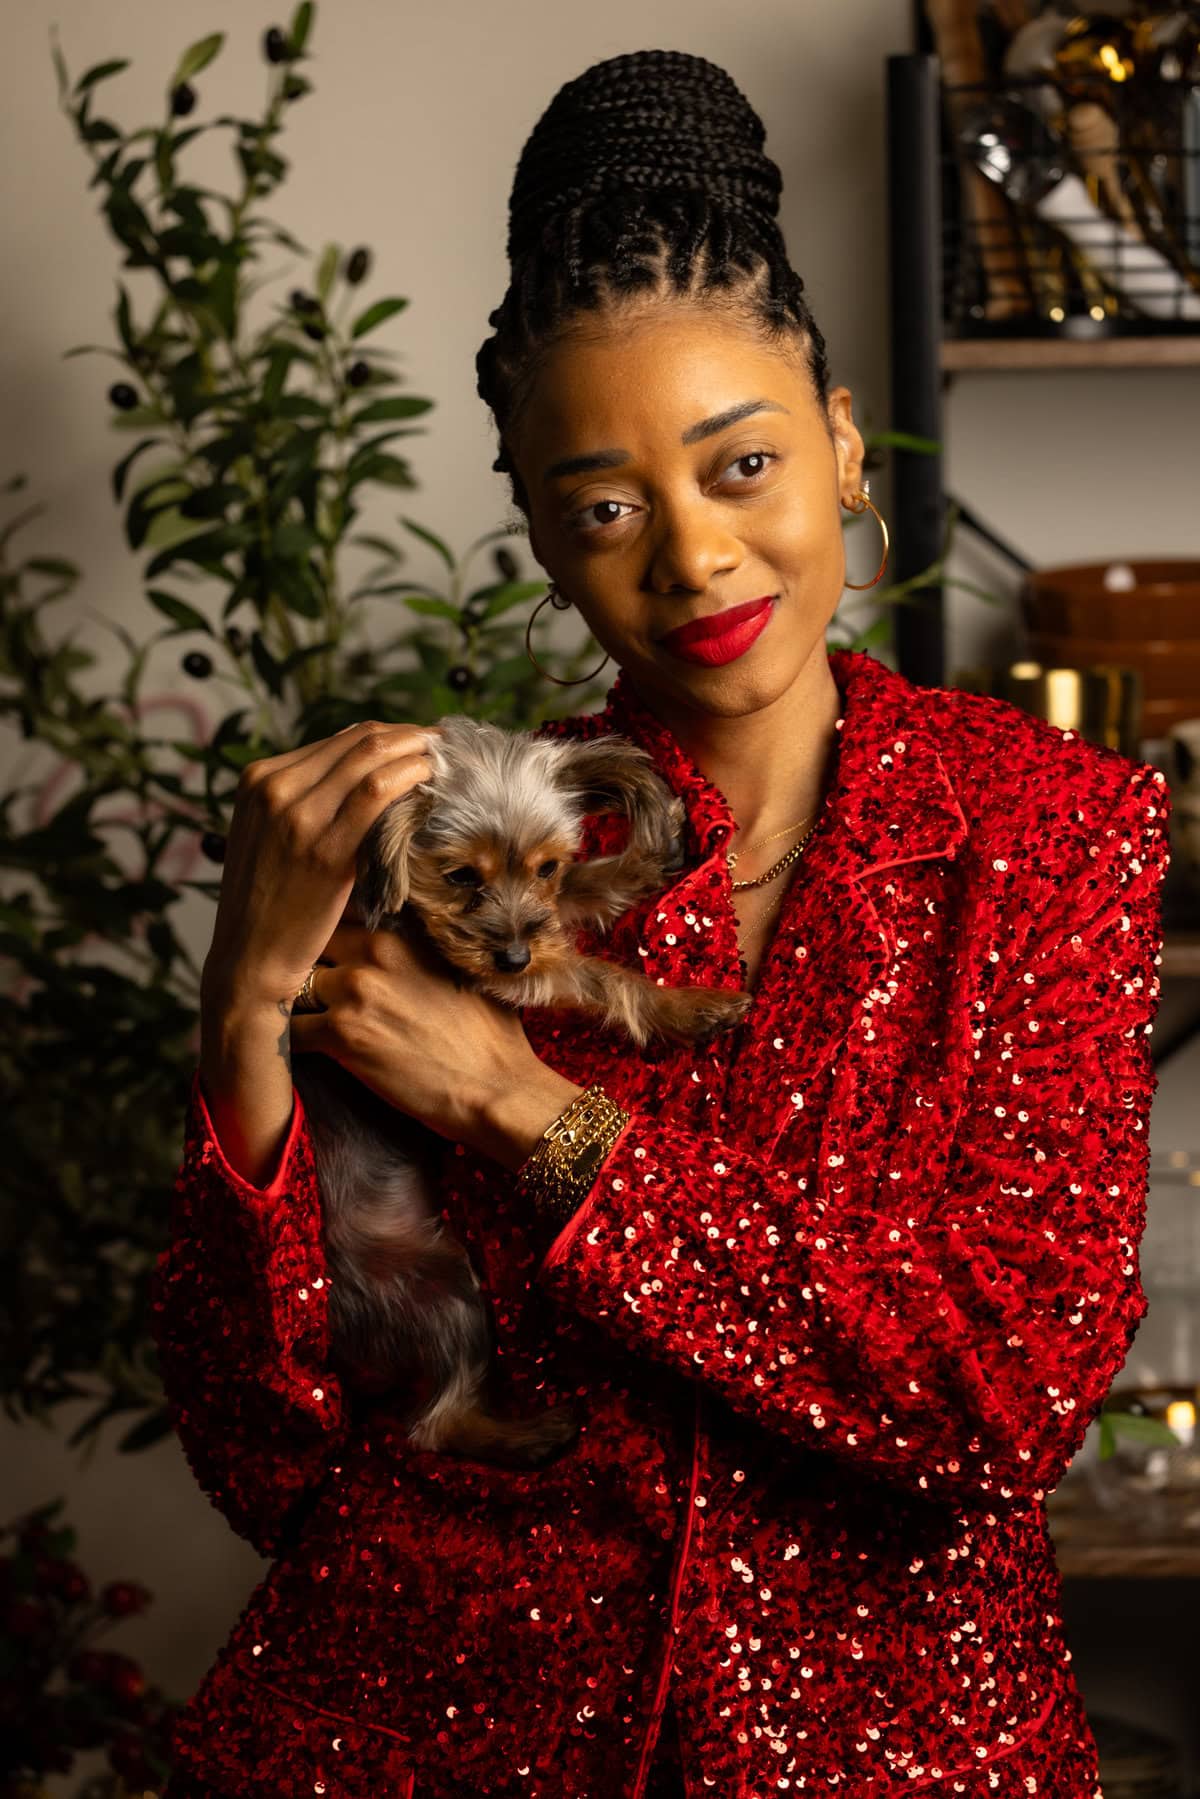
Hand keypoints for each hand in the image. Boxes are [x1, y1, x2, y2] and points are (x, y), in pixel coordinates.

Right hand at [201, 718, 441, 1011]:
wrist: (249, 958)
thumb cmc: (273, 900)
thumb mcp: (273, 835)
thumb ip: (308, 800)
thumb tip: (371, 773)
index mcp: (259, 778)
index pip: (341, 739)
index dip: (391, 735)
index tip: (424, 743)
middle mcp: (274, 788)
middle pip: (360, 741)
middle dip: (410, 737)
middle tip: (444, 746)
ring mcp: (296, 816)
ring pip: (371, 758)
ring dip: (417, 752)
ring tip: (445, 762)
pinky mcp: (324, 849)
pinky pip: (376, 794)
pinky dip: (410, 778)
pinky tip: (432, 784)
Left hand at [287, 914, 552, 1150]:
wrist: (497, 1087)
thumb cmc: (490, 1036)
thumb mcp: (458, 971)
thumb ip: (416, 952)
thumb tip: (401, 949)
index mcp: (399, 935)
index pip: (332, 918)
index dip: (319, 940)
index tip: (314, 956)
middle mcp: (371, 954)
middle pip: (305, 949)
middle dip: (298, 969)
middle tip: (295, 991)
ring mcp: (354, 993)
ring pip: (291, 988)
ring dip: (291, 1006)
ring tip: (292, 1022)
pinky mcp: (342, 1037)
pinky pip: (291, 1033)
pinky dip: (288, 1043)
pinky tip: (293, 1053)